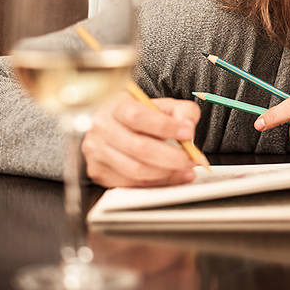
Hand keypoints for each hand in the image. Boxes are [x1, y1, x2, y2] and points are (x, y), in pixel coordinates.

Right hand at [82, 94, 200, 186]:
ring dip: (167, 173)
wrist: (116, 126)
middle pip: (139, 148)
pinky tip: (174, 177)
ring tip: (186, 169)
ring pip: (135, 170)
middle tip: (193, 159)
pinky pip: (131, 184)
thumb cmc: (143, 116)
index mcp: (117, 106)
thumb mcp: (164, 105)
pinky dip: (157, 183)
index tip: (188, 133)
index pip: (138, 117)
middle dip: (172, 156)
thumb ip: (182, 111)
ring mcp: (97, 152)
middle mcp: (102, 128)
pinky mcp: (99, 172)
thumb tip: (188, 127)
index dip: (165, 126)